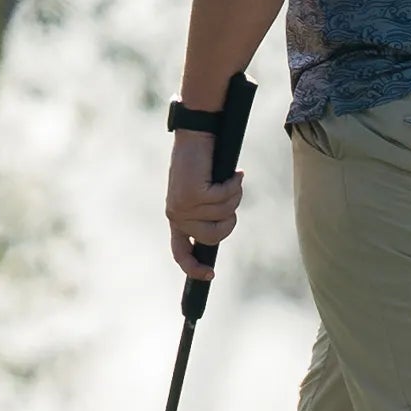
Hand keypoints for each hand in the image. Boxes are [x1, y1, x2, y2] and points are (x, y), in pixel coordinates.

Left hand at [166, 132, 244, 280]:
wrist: (195, 136)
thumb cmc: (203, 164)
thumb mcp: (203, 194)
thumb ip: (207, 214)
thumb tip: (222, 229)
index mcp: (177, 218)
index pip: (180, 252)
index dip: (194, 268)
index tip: (210, 275)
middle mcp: (176, 215)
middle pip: (214, 237)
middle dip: (231, 220)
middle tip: (233, 197)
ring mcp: (183, 206)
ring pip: (224, 216)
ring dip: (234, 196)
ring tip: (231, 179)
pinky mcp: (193, 194)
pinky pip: (225, 199)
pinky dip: (234, 185)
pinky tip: (234, 173)